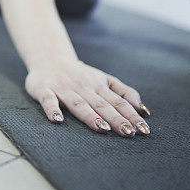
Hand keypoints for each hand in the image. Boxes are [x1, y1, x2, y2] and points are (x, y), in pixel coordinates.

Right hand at [24, 58, 150, 136]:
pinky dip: (52, 110)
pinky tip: (58, 120)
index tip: (144, 130)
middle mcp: (83, 87)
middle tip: (129, 132)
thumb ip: (124, 92)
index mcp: (99, 85)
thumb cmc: (81, 74)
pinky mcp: (44, 89)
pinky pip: (48, 100)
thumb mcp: (105, 79)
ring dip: (90, 116)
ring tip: (102, 128)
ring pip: (78, 104)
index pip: (118, 101)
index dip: (131, 115)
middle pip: (101, 104)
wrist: (49, 57)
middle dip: (116, 118)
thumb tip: (144, 110)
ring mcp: (64, 88)